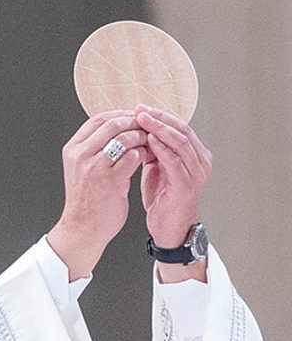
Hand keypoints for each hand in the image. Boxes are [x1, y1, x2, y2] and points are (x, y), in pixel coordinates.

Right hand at [46, 111, 149, 279]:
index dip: (121, 115)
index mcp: (73, 149)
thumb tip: (121, 125)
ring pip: (125, 137)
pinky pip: (134, 155)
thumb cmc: (87, 200)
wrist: (82, 229)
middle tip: (146, 129)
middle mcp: (81, 154)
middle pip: (113, 124)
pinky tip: (146, 159)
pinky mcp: (110, 178)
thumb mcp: (83, 168)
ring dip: (141, 138)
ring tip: (148, 145)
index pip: (99, 119)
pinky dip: (144, 154)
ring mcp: (94, 166)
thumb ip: (97, 147)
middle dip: (134, 124)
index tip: (135, 119)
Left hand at [138, 104, 211, 256]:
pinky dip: (161, 148)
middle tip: (140, 109)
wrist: (169, 231)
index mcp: (195, 155)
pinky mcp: (188, 183)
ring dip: (159, 128)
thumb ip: (154, 154)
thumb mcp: (157, 172)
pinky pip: (175, 160)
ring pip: (180, 141)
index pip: (179, 127)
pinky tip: (148, 139)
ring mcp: (197, 171)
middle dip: (159, 117)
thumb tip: (141, 135)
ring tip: (142, 119)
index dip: (160, 116)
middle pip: (181, 129)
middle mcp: (200, 160)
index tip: (140, 109)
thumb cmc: (163, 203)